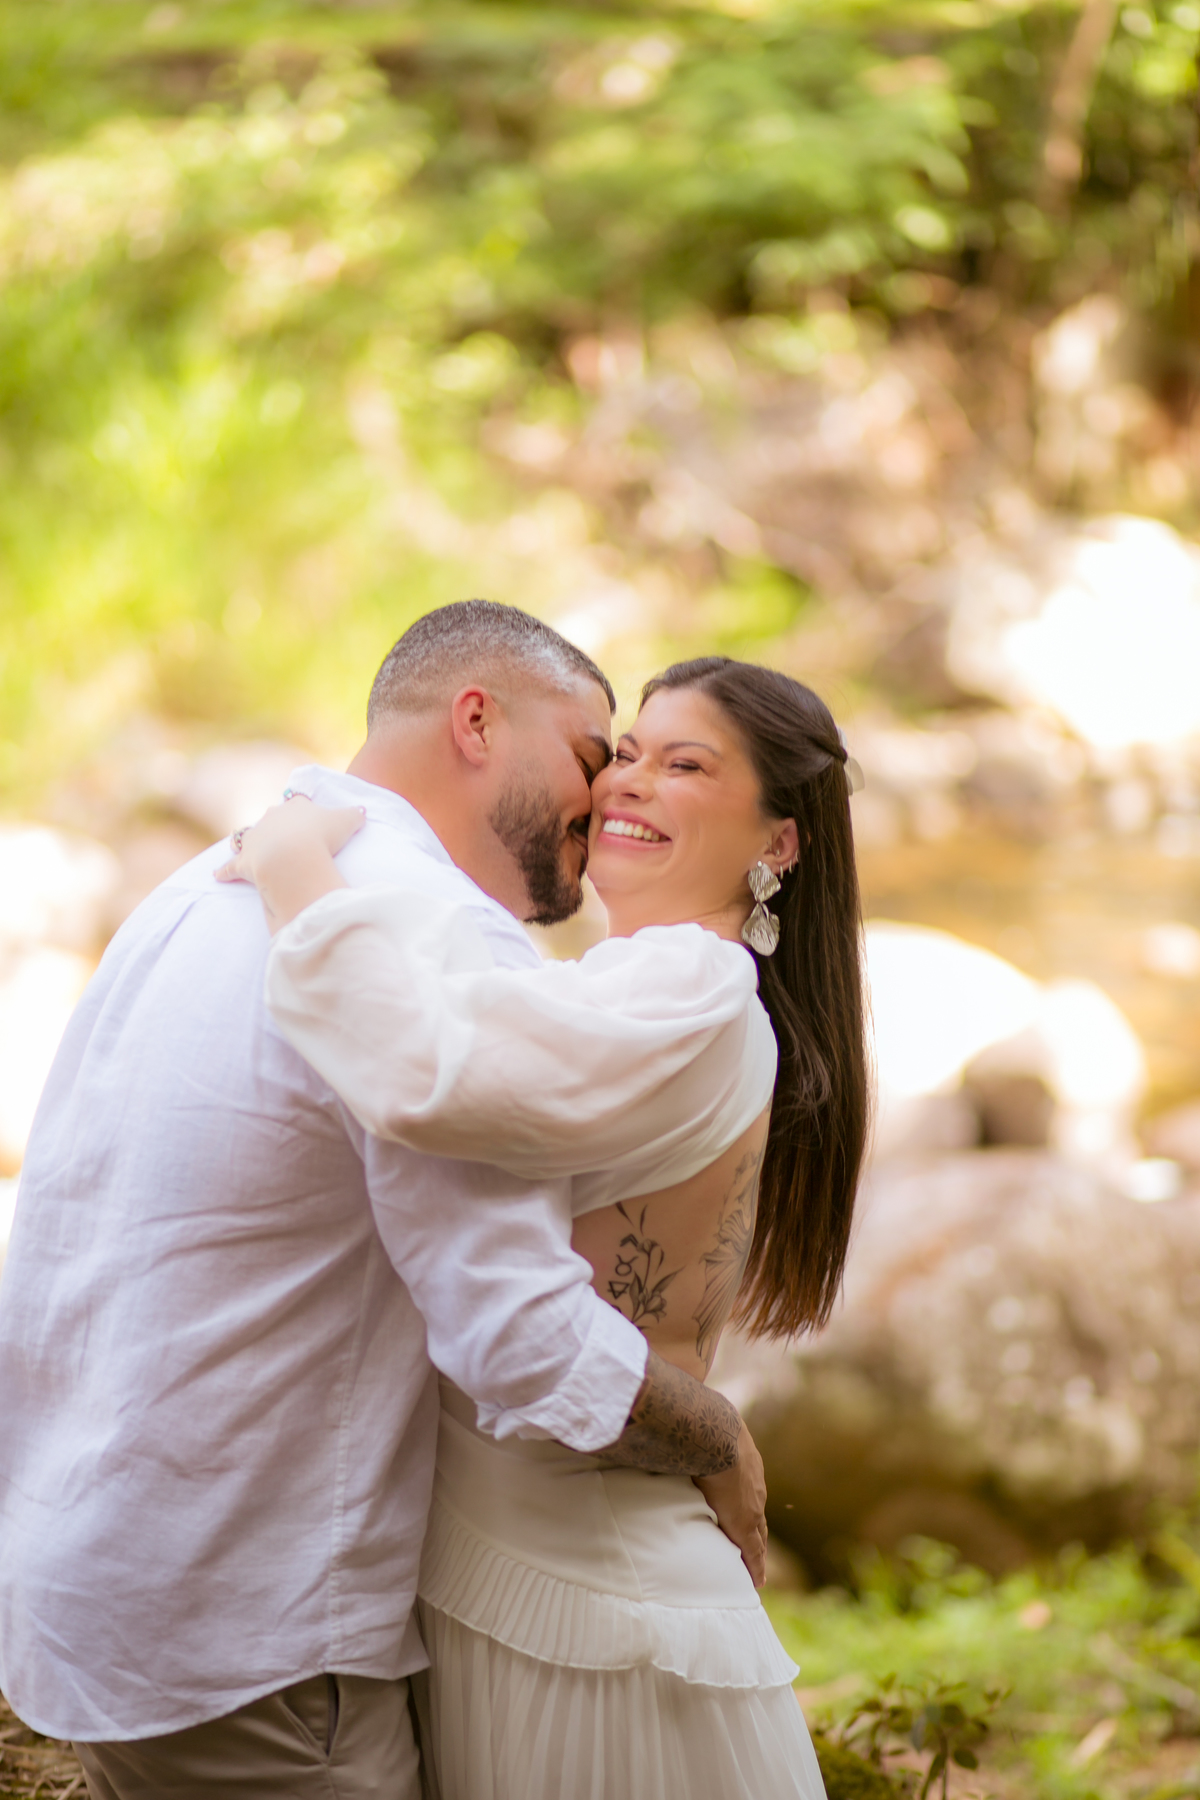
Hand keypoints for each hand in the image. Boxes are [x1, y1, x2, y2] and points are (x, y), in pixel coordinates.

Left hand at [215, 796, 364, 932]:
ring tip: (246, 846)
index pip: (298, 802)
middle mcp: (272, 817)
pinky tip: (217, 876)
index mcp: (296, 807)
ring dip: (246, 841)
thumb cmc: (322, 836)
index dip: (302, 806)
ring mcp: (255, 839)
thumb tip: (361, 811)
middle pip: (272, 816)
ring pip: (246, 837)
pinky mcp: (245, 862)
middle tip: (282, 833)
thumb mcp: (347, 821)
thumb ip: (355, 814)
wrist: (293, 855)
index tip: (305, 809)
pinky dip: (225, 872)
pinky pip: (232, 867)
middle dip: (276, 823)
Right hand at [695, 1420, 768, 1587]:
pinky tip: (757, 1580)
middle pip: (758, 1517)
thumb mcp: (699, 1433)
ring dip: (756, 1550)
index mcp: (744, 1465)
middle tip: (757, 1551)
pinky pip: (753, 1551)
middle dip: (757, 1533)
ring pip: (758, 1535)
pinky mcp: (745, 1525)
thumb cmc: (699, 1429)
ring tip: (755, 1568)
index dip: (748, 1507)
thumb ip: (688, 1436)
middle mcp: (754, 1486)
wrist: (714, 1437)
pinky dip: (755, 1566)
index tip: (749, 1522)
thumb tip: (665, 1430)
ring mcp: (752, 1505)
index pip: (748, 1493)